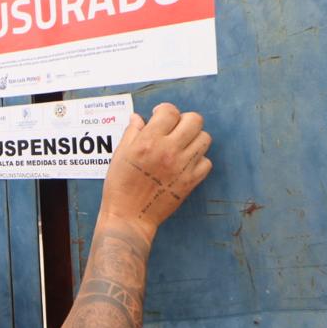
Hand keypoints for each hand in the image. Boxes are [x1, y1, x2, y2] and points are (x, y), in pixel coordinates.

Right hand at [100, 104, 211, 236]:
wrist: (129, 217)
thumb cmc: (119, 187)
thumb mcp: (119, 155)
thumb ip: (131, 133)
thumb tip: (138, 118)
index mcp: (149, 141)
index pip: (169, 111)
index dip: (164, 110)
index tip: (159, 116)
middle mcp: (169, 150)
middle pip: (194, 120)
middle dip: (184, 120)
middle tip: (174, 129)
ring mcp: (183, 166)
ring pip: (204, 138)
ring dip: (194, 138)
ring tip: (181, 145)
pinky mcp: (191, 181)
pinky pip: (206, 162)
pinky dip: (198, 160)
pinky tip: (185, 163)